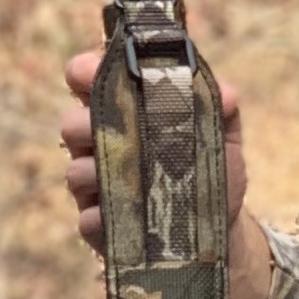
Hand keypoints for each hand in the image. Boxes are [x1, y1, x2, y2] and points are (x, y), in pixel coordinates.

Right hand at [59, 28, 251, 253]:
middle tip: (112, 131)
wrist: (217, 226)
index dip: (83, 72)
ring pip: (75, 171)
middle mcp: (101, 145)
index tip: (89, 73)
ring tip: (132, 179)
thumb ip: (219, 111)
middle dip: (86, 123)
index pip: (87, 81)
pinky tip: (126, 218)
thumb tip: (227, 95)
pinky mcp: (99, 226)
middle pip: (70, 124)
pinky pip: (86, 219)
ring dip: (97, 172)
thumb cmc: (210, 171)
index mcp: (123, 113)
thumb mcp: (220, 137)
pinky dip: (101, 217)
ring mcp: (95, 186)